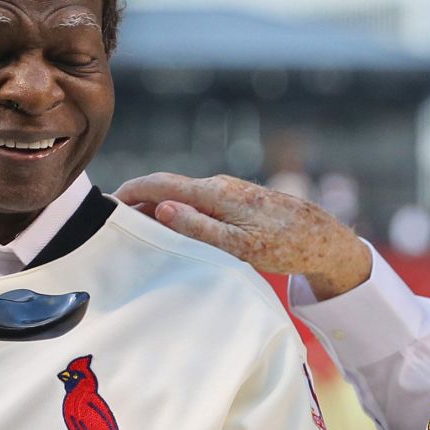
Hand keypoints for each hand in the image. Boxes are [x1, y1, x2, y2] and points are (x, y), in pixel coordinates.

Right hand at [114, 173, 372, 299]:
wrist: (324, 240)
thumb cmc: (284, 246)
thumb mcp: (239, 245)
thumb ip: (199, 227)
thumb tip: (161, 208)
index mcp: (216, 193)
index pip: (161, 183)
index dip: (130, 191)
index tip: (105, 203)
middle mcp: (220, 186)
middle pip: (168, 188)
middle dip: (139, 201)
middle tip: (113, 221)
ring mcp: (230, 192)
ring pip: (183, 196)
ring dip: (158, 208)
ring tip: (137, 228)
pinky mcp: (238, 202)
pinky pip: (199, 203)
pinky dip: (179, 212)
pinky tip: (174, 228)